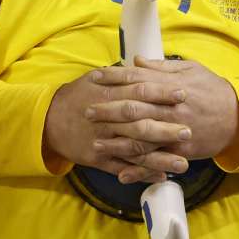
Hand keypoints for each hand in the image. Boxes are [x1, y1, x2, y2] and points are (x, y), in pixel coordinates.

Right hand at [43, 67, 190, 183]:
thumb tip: (142, 63)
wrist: (48, 120)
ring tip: (184, 163)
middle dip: (165, 128)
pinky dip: (142, 173)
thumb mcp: (93, 79)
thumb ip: (119, 73)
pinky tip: (161, 175)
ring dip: (160, 158)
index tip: (183, 94)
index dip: (161, 93)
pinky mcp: (98, 159)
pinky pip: (123, 168)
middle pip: (139, 123)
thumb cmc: (76, 97)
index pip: (138, 92)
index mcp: (107, 96)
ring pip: (135, 150)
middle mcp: (106, 119)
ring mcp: (103, 141)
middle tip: (189, 131)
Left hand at [88, 58, 238, 181]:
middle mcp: (169, 108)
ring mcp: (174, 131)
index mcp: (170, 86)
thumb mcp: (190, 69)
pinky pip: (156, 161)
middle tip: (86, 110)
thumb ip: (161, 67)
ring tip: (95, 143)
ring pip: (140, 138)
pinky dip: (139, 169)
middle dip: (107, 110)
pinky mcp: (181, 150)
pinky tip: (121, 173)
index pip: (135, 79)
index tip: (94, 78)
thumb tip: (136, 61)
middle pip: (133, 109)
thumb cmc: (213, 89)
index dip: (113, 78)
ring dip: (116, 142)